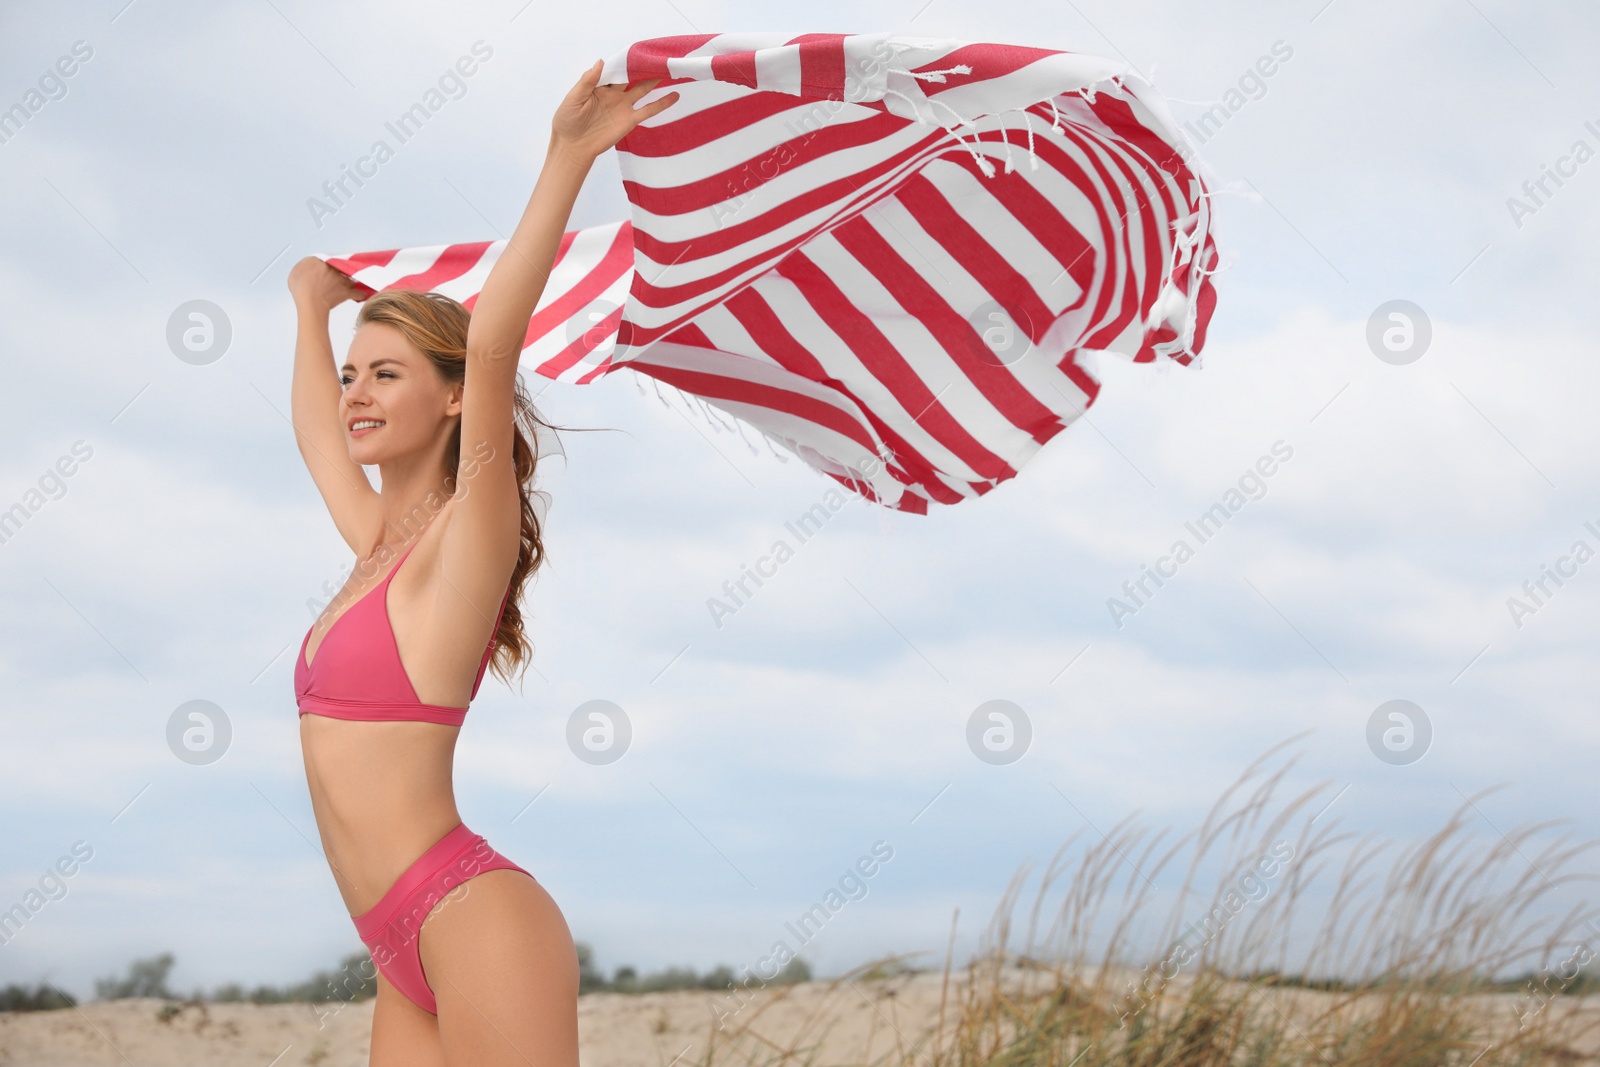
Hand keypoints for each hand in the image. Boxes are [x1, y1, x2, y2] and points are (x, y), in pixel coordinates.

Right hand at [288, 256, 367, 311]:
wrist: (310, 301)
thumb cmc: (301, 289)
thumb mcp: (295, 273)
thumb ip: (302, 267)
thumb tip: (307, 267)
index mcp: (317, 261)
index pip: (324, 260)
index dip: (324, 267)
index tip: (324, 270)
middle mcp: (331, 268)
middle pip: (338, 268)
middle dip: (338, 272)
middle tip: (337, 277)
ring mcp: (340, 279)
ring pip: (348, 278)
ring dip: (350, 281)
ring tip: (354, 284)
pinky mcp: (346, 291)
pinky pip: (356, 292)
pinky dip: (359, 294)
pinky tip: (363, 295)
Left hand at [550, 59, 679, 161]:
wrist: (573, 146)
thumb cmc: (568, 120)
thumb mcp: (574, 97)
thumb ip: (587, 80)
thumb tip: (602, 61)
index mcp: (600, 85)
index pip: (616, 68)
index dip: (626, 60)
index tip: (638, 51)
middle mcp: (614, 93)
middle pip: (632, 76)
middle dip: (643, 67)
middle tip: (658, 56)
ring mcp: (623, 106)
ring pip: (643, 89)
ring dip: (655, 81)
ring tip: (669, 70)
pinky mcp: (630, 120)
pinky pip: (649, 110)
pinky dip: (662, 103)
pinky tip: (675, 96)